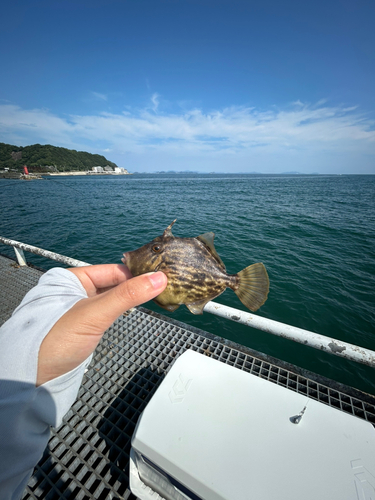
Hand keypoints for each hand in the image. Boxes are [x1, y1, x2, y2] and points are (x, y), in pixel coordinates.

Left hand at [36, 264, 166, 385]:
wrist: (35, 376)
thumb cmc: (55, 340)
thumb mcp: (95, 313)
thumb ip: (127, 295)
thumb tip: (158, 279)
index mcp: (74, 277)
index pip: (114, 270)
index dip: (137, 273)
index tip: (161, 277)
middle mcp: (78, 289)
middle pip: (116, 283)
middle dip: (137, 286)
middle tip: (163, 287)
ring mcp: (82, 308)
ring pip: (114, 297)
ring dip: (132, 299)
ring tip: (155, 296)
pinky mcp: (86, 325)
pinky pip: (110, 311)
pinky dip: (124, 310)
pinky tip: (136, 310)